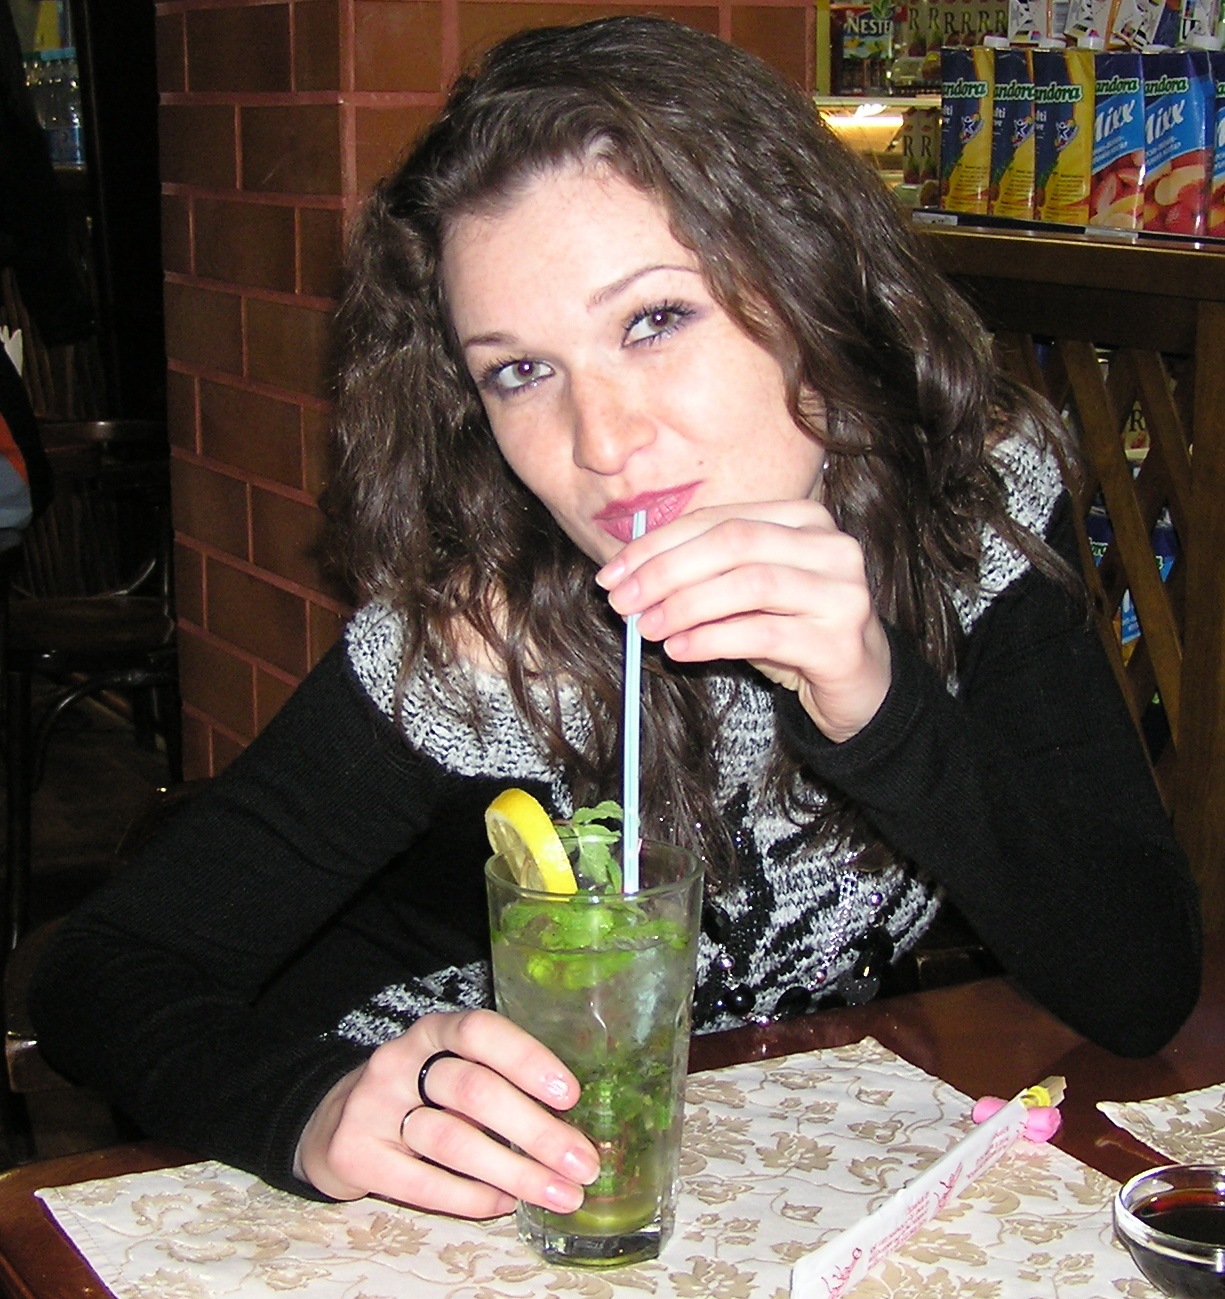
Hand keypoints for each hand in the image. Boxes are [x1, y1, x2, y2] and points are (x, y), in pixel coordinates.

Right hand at [295, 1009, 599, 1217]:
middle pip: (474, 1092)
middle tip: (583, 1163)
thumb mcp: (451, 1069)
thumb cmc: (419, 1094)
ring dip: (515, 1172)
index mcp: (434, 1031)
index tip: (570, 1094)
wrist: (334, 1123)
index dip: (527, 1059)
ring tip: (561, 1194)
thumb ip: (498, 1083)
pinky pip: (425, 1185)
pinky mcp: (355, 1154)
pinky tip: (508, 1204)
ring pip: (453, 1141)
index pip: (480, 1031)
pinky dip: (474, 1199)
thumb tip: (573, 1123)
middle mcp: (400, 1061)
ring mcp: (372, 1107)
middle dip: (537, 1131)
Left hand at [596, 500, 891, 741]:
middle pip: (734, 543)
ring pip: (749, 584)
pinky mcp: (840, 642)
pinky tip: (680, 649)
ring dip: (686, 605)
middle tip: (622, 601)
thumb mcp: (749, 594)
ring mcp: (842, 593)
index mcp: (806, 519)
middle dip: (667, 570)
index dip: (660, 543)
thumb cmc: (793, 631)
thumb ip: (704, 574)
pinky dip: (712, 639)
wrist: (859, 686)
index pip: (719, 519)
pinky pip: (764, 633)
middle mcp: (831, 547)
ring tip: (647, 628)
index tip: (613, 573)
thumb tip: (630, 577)